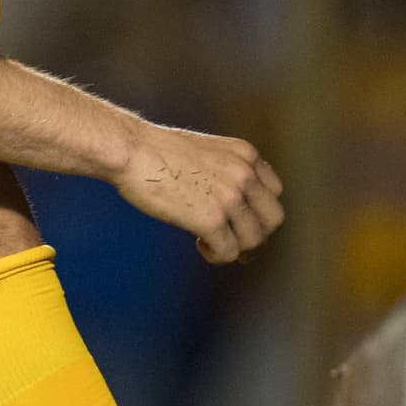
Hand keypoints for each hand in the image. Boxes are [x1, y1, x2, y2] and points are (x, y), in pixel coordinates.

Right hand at [110, 122, 284, 262]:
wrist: (131, 150)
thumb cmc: (155, 151)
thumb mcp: (206, 150)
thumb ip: (227, 170)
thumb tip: (234, 203)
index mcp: (245, 154)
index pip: (274, 191)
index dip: (259, 210)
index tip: (242, 220)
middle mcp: (244, 174)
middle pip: (273, 218)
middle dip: (255, 234)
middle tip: (235, 242)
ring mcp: (230, 198)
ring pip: (254, 240)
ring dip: (235, 248)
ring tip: (210, 242)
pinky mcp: (212, 220)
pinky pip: (229, 252)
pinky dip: (216, 255)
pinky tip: (199, 244)